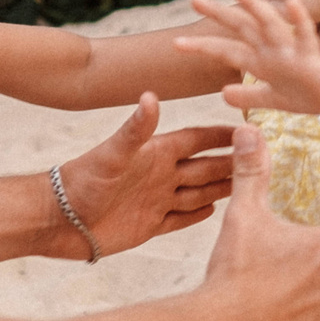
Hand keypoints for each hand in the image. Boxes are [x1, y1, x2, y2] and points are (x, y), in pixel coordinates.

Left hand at [53, 96, 237, 254]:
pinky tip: (215, 211)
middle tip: (262, 160)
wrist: (57, 220)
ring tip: (248, 185)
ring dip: (221, 188)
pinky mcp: (150, 225)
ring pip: (197, 192)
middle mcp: (159, 174)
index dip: (220, 135)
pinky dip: (197, 216)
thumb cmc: (79, 182)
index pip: (196, 140)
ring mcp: (156, 200)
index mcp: (155, 153)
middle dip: (230, 163)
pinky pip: (180, 219)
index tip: (247, 130)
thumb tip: (151, 95)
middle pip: (204, 167)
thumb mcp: (112, 154)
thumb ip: (135, 128)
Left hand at [176, 0, 319, 115]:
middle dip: (220, 15)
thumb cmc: (312, 93)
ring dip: (252, 5)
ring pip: (269, 25)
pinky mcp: (313, 57)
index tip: (176, 43)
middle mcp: (274, 50)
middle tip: (194, 0)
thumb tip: (223, 93)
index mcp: (263, 60)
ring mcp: (293, 51)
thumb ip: (250, 95)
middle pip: (243, 28)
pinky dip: (299, 20)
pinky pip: (305, 36)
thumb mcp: (275, 99)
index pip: (228, 50)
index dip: (204, 46)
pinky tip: (290, 2)